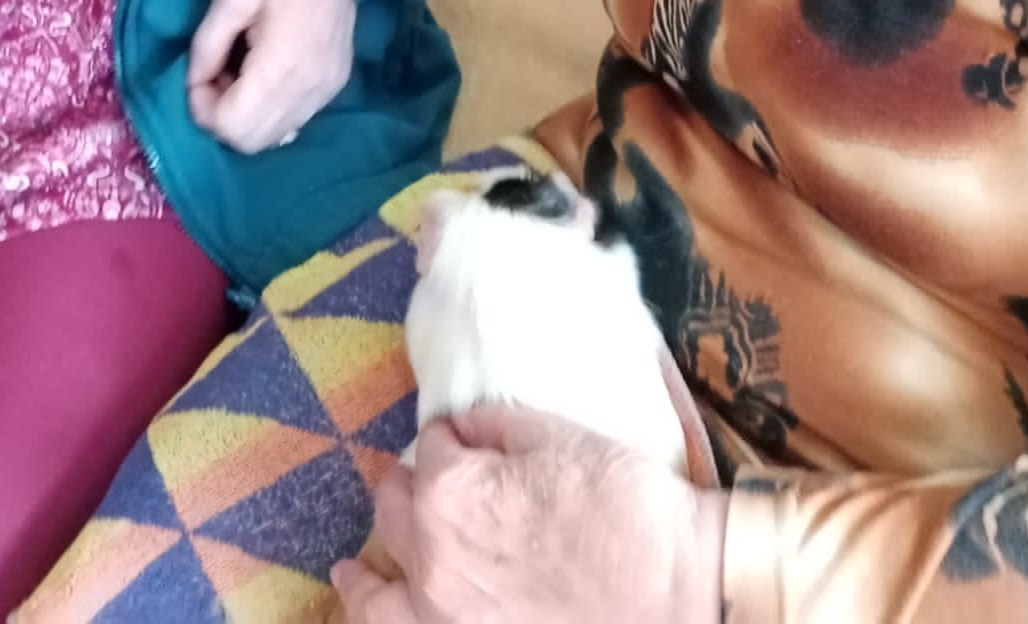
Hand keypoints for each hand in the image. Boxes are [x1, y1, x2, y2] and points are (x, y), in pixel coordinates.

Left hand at [187, 0, 356, 152]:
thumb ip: (207, 45)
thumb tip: (195, 82)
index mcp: (280, 67)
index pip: (233, 126)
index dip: (204, 110)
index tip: (199, 76)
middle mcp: (307, 92)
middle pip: (252, 142)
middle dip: (221, 118)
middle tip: (215, 76)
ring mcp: (325, 94)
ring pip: (274, 138)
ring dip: (245, 117)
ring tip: (238, 74)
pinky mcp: (334, 88)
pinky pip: (294, 121)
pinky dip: (269, 113)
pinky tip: (264, 77)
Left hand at [331, 406, 725, 622]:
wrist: (676, 592)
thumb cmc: (623, 508)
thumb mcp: (557, 436)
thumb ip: (496, 424)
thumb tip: (465, 425)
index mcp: (447, 491)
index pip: (433, 447)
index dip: (452, 440)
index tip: (466, 440)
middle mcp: (430, 557)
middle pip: (397, 509)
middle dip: (406, 488)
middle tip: (413, 483)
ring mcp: (444, 617)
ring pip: (378, 596)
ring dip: (364, 574)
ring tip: (351, 570)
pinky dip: (386, 620)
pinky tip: (382, 613)